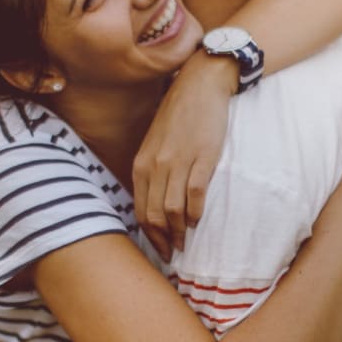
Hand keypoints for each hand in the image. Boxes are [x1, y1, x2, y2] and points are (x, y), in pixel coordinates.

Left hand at [132, 51, 235, 258]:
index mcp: (142, 164)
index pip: (140, 210)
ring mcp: (177, 162)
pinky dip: (196, 213)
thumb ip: (152, 171)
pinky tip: (198, 221)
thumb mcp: (155, 144)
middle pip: (154, 216)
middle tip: (172, 255)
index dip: (150, 236)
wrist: (200, 86)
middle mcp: (155, 166)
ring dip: (179, 232)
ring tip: (186, 243)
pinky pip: (194, 194)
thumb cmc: (179, 116)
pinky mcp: (201, 158)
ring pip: (173, 210)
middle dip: (163, 240)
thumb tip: (155, 203)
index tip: (159, 249)